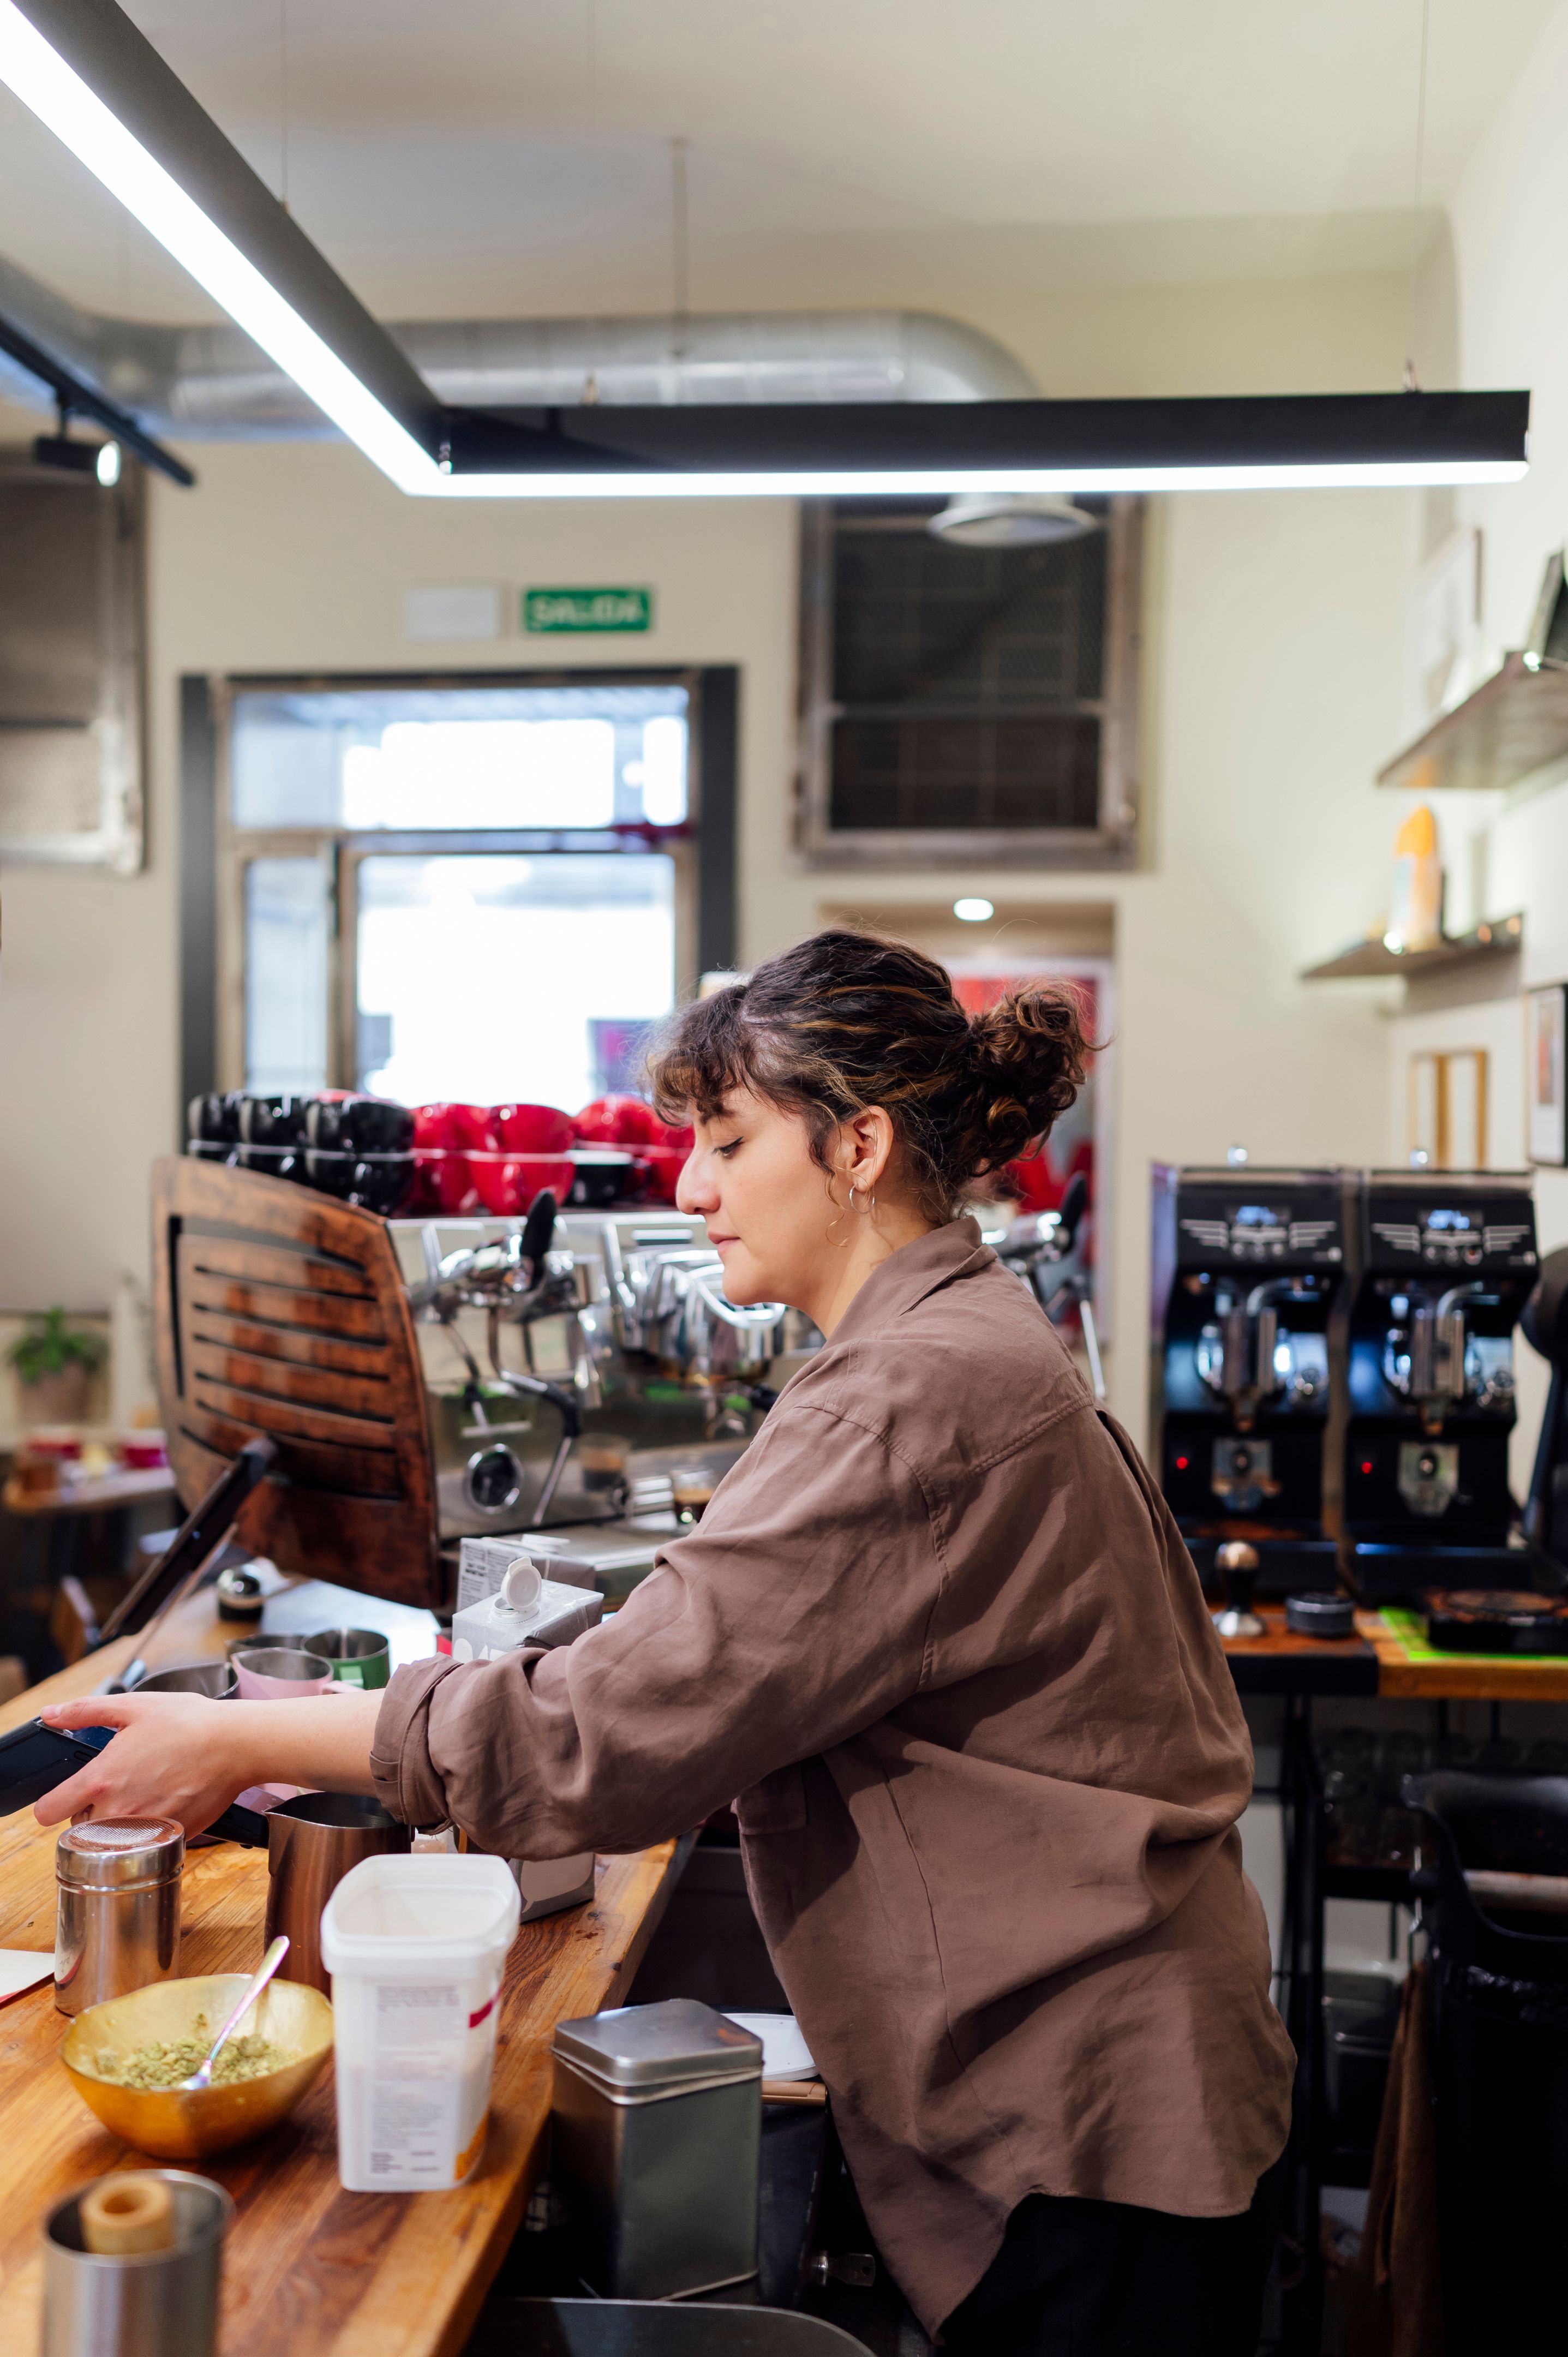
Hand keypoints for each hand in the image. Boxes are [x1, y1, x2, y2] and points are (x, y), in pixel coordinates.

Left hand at [35, 1692, 257, 1835]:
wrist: (236, 1745)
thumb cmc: (190, 1724)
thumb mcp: (133, 1706)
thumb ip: (85, 1711)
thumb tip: (52, 1713)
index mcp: (101, 1780)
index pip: (48, 1812)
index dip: (53, 1801)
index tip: (65, 1794)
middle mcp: (117, 1811)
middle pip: (80, 1826)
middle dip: (92, 1808)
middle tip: (119, 1783)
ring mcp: (143, 1829)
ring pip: (110, 1837)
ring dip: (118, 1821)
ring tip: (144, 1792)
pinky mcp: (168, 1837)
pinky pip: (144, 1840)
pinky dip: (149, 1827)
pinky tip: (166, 1801)